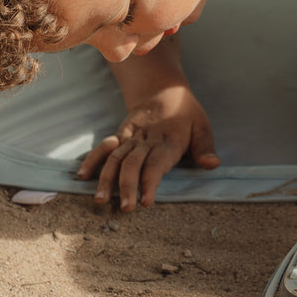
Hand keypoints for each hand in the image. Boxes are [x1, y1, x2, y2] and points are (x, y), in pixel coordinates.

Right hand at [76, 84, 218, 210]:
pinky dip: (93, 160)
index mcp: (168, 140)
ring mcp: (130, 137)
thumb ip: (205, 147)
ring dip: (106, 179)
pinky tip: (83, 176)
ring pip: (115, 158)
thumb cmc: (185, 113)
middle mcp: (146, 139)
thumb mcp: (202, 125)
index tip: (146, 202)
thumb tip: (213, 165)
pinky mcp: (120, 135)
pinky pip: (104, 147)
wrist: (162, 88)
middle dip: (127, 187)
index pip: (156, 164)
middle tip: (125, 209)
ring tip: (100, 199)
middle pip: (133, 163)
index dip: (149, 182)